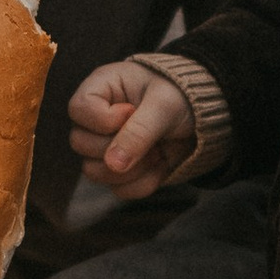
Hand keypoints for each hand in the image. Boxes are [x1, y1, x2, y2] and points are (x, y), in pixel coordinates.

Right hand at [70, 59, 197, 195]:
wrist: (201, 116)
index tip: (132, 112)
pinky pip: (118, 189)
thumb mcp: (163, 106)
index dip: (103, 119)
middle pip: (80, 144)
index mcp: (101, 88)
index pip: (78, 109)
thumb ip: (139, 131)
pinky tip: (159, 163)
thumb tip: (113, 165)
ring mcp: (104, 146)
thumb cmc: (180, 95)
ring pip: (95, 172)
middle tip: (150, 136)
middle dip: (120, 147)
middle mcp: (96, 118)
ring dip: (132, 169)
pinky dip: (143, 182)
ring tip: (157, 150)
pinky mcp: (119, 170)